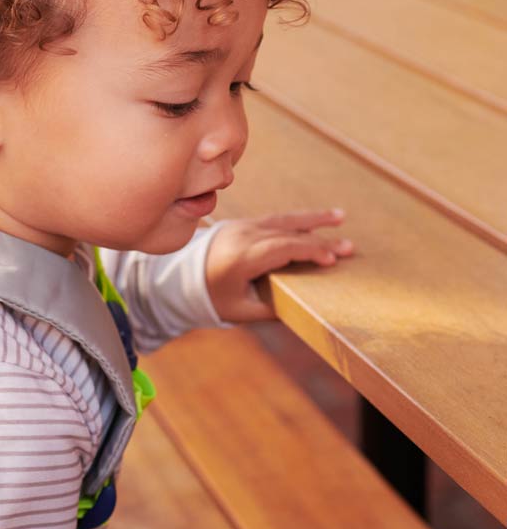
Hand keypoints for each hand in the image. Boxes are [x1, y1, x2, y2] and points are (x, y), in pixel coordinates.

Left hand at [205, 209, 354, 322]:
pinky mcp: (242, 224)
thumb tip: (304, 309)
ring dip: (312, 218)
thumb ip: (270, 310)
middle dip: (319, 240)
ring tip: (339, 217)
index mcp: (240, 258)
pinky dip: (296, 219)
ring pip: (282, 220)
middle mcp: (242, 237)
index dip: (309, 251)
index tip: (332, 259)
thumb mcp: (240, 311)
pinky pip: (274, 219)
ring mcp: (242, 227)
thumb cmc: (212, 298)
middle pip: (287, 233)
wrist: (180, 276)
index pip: (282, 248)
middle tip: (349, 248)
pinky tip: (317, 220)